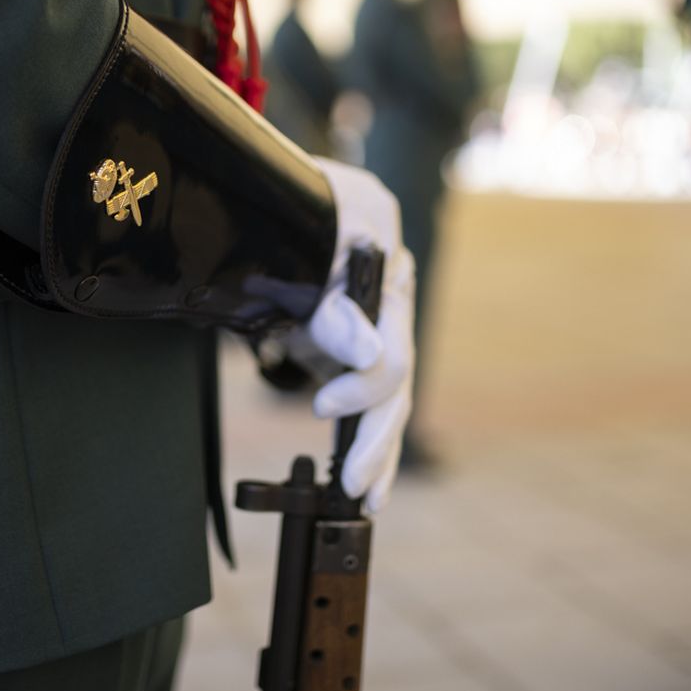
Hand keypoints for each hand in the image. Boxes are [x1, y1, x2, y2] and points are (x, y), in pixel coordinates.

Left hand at [298, 158, 415, 512]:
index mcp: (388, 283)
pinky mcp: (353, 349)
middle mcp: (392, 312)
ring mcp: (377, 332)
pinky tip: (368, 479)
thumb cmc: (303, 212)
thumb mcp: (313, 248)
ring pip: (390, 401)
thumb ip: (335, 307)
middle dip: (377, 439)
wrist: (293, 192)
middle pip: (397, 387)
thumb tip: (368, 355)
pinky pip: (371, 401)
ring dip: (380, 450)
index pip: (391, 353)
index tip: (324, 407)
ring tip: (369, 498)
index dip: (360, 386)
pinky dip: (369, 438)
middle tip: (357, 485)